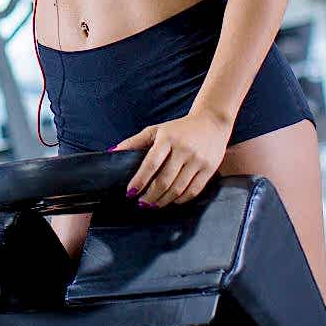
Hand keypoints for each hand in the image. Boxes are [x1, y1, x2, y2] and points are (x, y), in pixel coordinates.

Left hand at [111, 111, 232, 207]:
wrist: (211, 122)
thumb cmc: (179, 128)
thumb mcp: (156, 130)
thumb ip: (135, 141)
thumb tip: (113, 152)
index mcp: (168, 139)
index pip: (151, 163)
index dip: (140, 180)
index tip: (130, 192)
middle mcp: (183, 150)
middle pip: (165, 180)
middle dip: (151, 195)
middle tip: (141, 203)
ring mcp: (198, 160)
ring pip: (178, 188)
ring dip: (164, 200)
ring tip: (154, 204)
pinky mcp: (209, 169)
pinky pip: (193, 190)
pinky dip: (181, 199)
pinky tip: (172, 200)